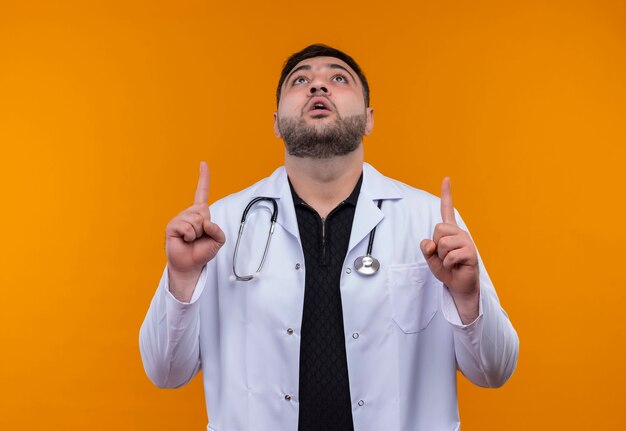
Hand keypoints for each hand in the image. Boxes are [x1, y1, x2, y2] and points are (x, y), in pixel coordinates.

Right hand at [165, 162, 225, 284]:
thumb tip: (205, 222)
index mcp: (200, 213)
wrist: (191, 265)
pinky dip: (190, 236)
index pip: (202, 192)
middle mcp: (188, 213)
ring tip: (191, 239)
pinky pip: (187, 226)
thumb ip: (218, 230)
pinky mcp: (172, 226)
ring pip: (196, 220)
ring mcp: (179, 218)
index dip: (203, 178)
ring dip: (197, 233)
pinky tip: (184, 240)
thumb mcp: (218, 240)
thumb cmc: (203, 251)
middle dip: (206, 226)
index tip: (203, 163)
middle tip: (199, 236)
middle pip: (203, 211)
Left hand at [420, 178, 478, 308]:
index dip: (446, 194)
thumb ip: (426, 248)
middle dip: (435, 245)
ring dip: (441, 257)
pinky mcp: (471, 253)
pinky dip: (448, 264)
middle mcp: (460, 233)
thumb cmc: (446, 269)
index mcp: (450, 231)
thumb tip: (432, 243)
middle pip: (438, 229)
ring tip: (449, 262)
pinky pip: (450, 256)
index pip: (447, 209)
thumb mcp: (430, 257)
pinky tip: (455, 267)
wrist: (459, 285)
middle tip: (443, 256)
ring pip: (442, 243)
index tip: (446, 178)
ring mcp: (467, 241)